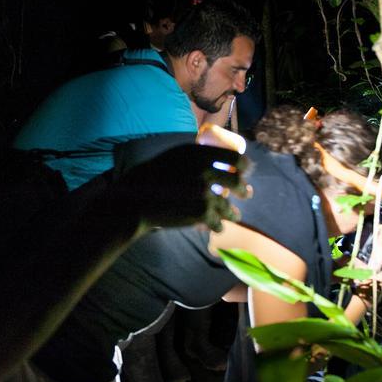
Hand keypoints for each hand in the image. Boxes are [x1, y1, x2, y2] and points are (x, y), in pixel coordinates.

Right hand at [113, 143, 248, 232]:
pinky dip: (218, 225)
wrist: (135, 201)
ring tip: (235, 216)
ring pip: (228, 205)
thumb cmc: (150, 177)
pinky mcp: (201, 213)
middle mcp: (206, 171)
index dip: (244, 166)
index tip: (245, 171)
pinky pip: (218, 221)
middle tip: (246, 193)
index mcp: (200, 154)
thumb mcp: (175, 157)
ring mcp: (206, 193)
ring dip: (232, 212)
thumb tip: (218, 161)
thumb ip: (197, 158)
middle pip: (237, 181)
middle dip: (243, 190)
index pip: (236, 158)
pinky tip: (218, 227)